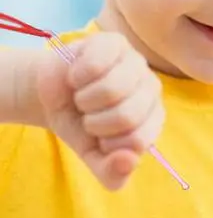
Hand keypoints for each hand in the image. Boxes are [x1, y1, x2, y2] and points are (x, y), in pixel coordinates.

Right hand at [35, 32, 164, 190]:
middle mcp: (152, 92)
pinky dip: (78, 76)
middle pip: (127, 116)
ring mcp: (136, 64)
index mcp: (154, 121)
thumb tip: (128, 162)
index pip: (139, 141)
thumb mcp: (95, 160)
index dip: (109, 144)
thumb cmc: (81, 128)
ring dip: (86, 100)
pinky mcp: (115, 42)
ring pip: (112, 90)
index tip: (100, 138)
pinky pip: (95, 64)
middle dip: (96, 122)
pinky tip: (78, 76)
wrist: (53, 97)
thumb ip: (113, 174)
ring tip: (83, 97)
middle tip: (89, 116)